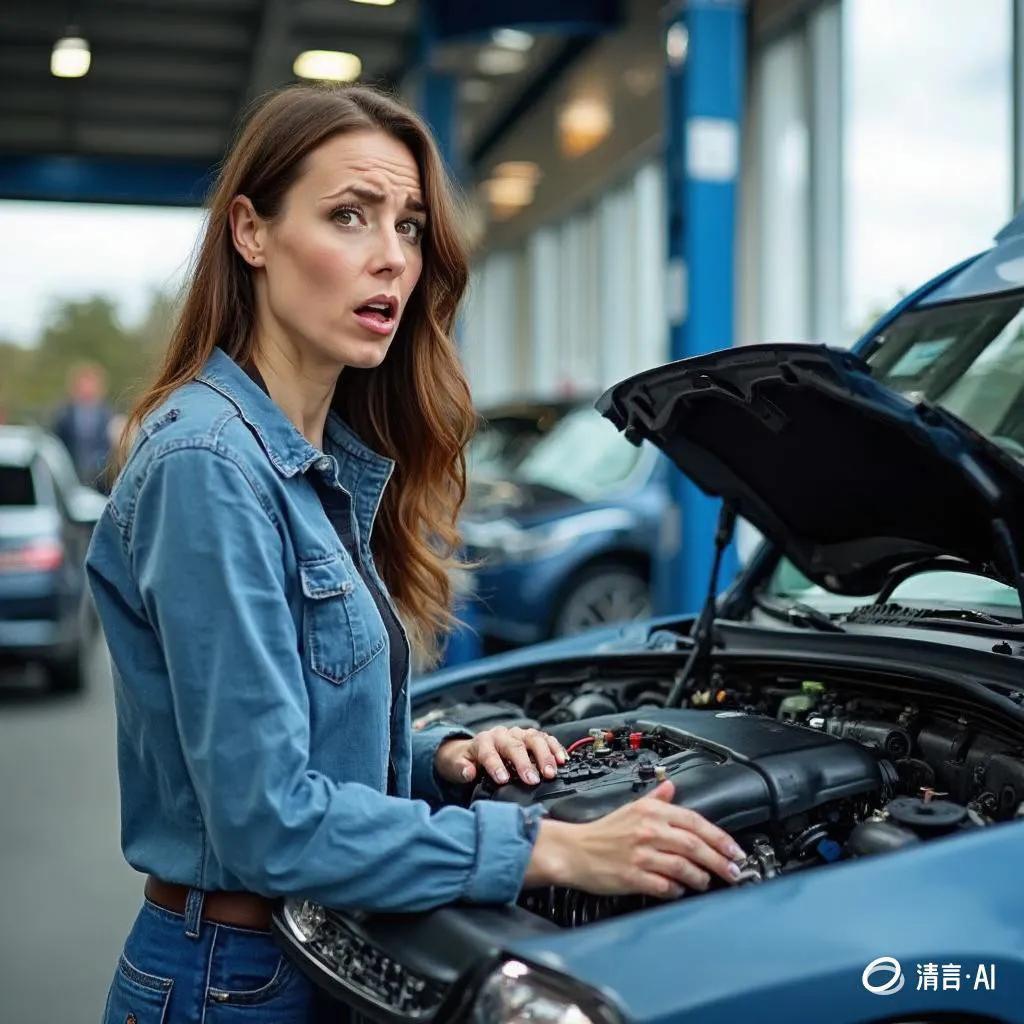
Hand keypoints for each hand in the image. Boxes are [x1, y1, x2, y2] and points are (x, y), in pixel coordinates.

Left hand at [434, 726, 567, 786]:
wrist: (473, 750)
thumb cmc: (466, 760)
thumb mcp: (456, 765)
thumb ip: (461, 769)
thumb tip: (469, 772)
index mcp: (483, 741)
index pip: (489, 752)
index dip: (496, 765)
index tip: (503, 779)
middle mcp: (502, 735)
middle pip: (515, 745)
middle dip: (525, 762)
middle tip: (533, 780)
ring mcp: (518, 734)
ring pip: (533, 739)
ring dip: (544, 755)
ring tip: (551, 772)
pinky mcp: (530, 737)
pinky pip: (545, 738)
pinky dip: (555, 748)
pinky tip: (562, 760)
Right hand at [524, 779, 744, 897]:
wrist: (573, 851)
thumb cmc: (602, 832)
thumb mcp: (630, 807)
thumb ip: (654, 798)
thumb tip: (671, 786)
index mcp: (650, 811)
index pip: (694, 821)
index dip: (719, 838)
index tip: (735, 850)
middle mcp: (648, 830)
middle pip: (694, 845)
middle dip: (720, 860)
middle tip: (735, 871)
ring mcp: (640, 854)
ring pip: (683, 867)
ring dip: (701, 877)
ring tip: (706, 881)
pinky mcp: (633, 876)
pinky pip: (665, 886)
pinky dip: (677, 890)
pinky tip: (680, 890)